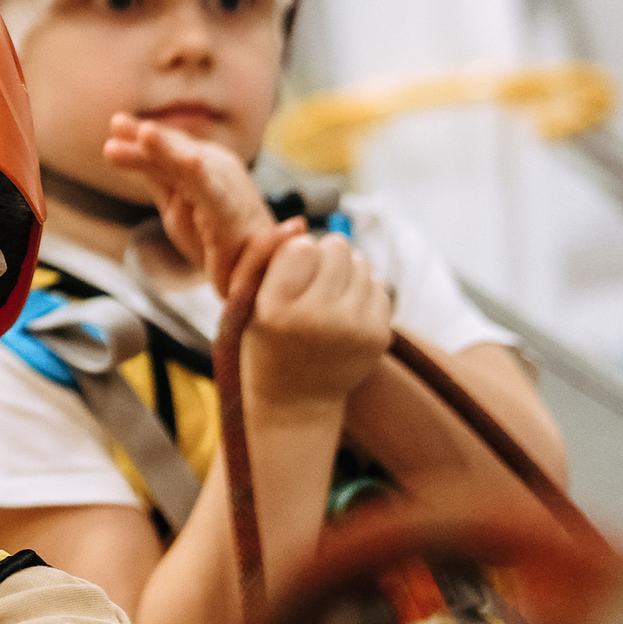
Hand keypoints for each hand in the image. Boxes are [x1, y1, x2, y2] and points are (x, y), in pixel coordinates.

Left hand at [104, 116, 273, 291]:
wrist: (255, 276)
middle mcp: (217, 170)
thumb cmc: (214, 238)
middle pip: (176, 152)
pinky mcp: (234, 214)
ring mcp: (227, 189)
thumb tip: (116, 146)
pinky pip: (218, 195)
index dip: (139, 135)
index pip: (168, 146)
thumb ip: (153, 175)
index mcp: (202, 165)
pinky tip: (191, 162)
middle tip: (117, 124)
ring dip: (170, 150)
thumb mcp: (174, 204)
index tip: (115, 123)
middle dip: (149, 140)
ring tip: (146, 134)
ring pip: (193, 167)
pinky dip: (205, 179)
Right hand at [241, 231, 391, 408]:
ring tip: (326, 299)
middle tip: (309, 286)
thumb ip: (259, 254)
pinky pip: (379, 285)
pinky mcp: (380, 337)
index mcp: (277, 310)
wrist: (295, 401)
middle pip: (337, 246)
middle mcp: (319, 320)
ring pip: (362, 262)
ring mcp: (355, 330)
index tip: (285, 279)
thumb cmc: (263, 340)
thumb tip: (299, 222)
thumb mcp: (243, 299)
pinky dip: (361, 293)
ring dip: (344, 273)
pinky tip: (343, 313)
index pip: (302, 246)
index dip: (293, 256)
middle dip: (323, 258)